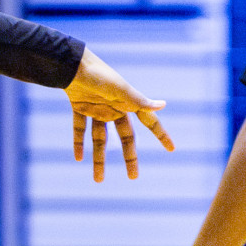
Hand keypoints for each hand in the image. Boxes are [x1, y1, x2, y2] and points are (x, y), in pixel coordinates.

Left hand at [65, 47, 172, 180]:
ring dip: (99, 158)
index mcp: (129, 103)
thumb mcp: (120, 89)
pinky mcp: (80, 107)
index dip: (161, 134)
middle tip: (133, 177)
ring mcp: (97, 109)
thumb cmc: (100, 75)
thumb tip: (163, 105)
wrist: (72, 65)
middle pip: (125, 138)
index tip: (172, 149)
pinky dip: (78, 143)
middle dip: (130, 158)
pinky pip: (79, 129)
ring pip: (100, 139)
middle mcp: (115, 108)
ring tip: (98, 180)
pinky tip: (78, 158)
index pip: (150, 122)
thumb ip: (138, 101)